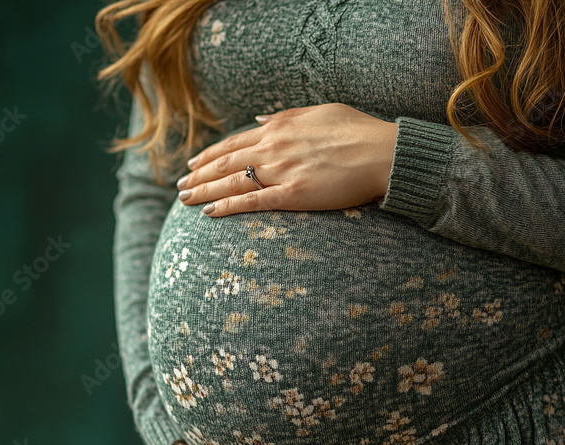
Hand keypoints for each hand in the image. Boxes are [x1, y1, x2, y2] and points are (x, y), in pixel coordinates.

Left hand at [175, 103, 397, 217]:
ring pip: (231, 182)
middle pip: (225, 163)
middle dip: (199, 175)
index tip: (195, 163)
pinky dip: (227, 207)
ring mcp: (281, 171)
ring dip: (203, 191)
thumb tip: (259, 120)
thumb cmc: (359, 130)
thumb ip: (285, 116)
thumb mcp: (319, 111)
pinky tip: (209, 213)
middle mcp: (273, 148)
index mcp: (279, 127)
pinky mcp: (293, 195)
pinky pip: (252, 202)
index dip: (211, 155)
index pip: (234, 143)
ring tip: (184, 199)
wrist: (383, 153)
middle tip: (181, 185)